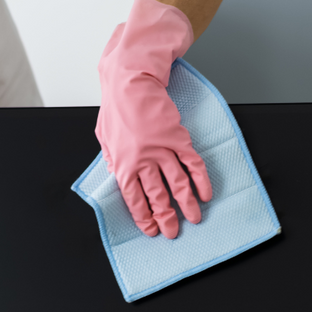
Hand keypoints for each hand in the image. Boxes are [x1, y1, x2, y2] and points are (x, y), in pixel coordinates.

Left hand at [96, 0, 212, 237]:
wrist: (130, 80)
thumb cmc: (116, 105)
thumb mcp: (105, 137)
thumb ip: (112, 158)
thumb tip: (116, 173)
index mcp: (122, 164)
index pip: (134, 199)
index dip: (144, 216)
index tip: (152, 229)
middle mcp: (142, 161)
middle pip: (157, 196)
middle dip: (167, 217)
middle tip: (174, 232)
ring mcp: (161, 150)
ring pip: (178, 184)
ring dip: (187, 204)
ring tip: (195, 218)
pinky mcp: (178, 137)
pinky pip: (193, 163)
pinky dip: (201, 180)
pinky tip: (206, 193)